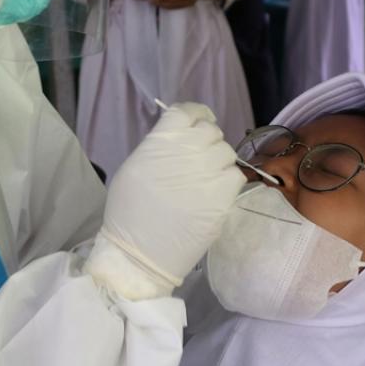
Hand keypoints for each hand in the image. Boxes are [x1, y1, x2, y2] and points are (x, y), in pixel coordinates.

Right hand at [86, 103, 245, 296]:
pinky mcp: (223, 196)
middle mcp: (186, 150)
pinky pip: (236, 175)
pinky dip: (228, 181)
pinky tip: (214, 193)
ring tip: (205, 179)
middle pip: (210, 130)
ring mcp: (207, 171)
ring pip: (226, 152)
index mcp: (160, 141)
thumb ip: (158, 146)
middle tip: (199, 158)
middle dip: (206, 141)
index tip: (198, 122)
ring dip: (218, 161)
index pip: (187, 112)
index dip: (196, 115)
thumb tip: (181, 138)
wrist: (140, 253)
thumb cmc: (129, 213)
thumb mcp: (134, 167)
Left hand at [149, 0, 224, 9]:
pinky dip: (168, 7)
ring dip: (163, 5)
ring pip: (174, 5)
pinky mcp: (188, 5)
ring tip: (154, 3)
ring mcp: (190, 2)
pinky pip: (177, 7)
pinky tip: (161, 5)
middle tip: (151, 0)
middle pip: (173, 0)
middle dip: (161, 1)